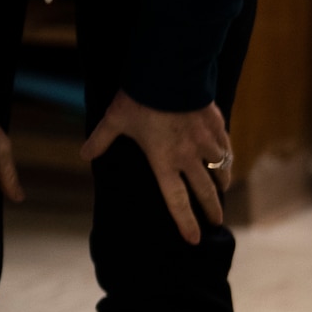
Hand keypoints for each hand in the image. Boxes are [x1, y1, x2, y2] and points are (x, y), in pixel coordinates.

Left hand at [78, 91, 230, 243]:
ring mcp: (206, 142)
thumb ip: (101, 139)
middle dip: (212, 209)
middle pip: (205, 191)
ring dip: (222, 182)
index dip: (185, 222)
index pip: (176, 200)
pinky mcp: (216, 126)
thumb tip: (84, 154)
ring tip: (223, 189)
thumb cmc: (139, 98)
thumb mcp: (115, 119)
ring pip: (220, 170)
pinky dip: (227, 157)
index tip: (195, 239)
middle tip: (218, 222)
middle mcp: (188, 157)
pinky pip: (225, 147)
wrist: (168, 73)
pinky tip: (227, 159)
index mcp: (164, 161)